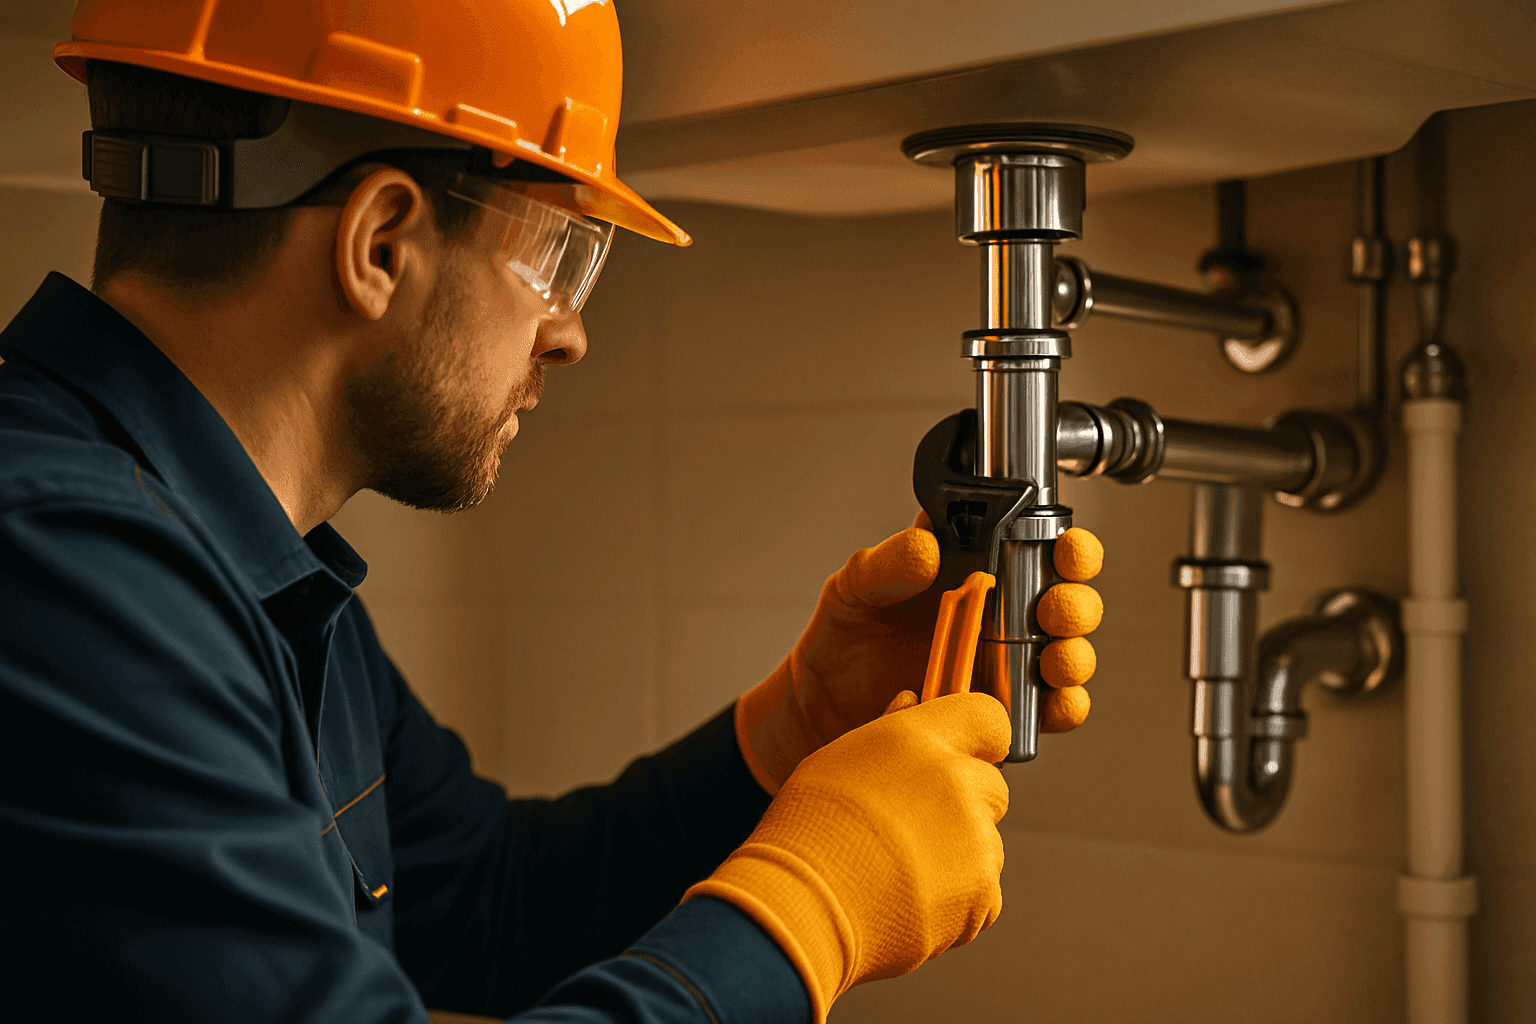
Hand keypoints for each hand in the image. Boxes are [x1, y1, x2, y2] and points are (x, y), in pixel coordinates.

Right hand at [689, 691, 1009, 1021]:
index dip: (980, 740)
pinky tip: (908, 903)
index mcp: (920, 739)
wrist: (802, 907)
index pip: (987, 718)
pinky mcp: (982, 894)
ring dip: (958, 858)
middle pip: (992, 788)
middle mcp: (957, 782)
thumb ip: (889, 732)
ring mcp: (975, 840)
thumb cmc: (807, 832)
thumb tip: (912, 703)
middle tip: (914, 830)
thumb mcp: (837, 760)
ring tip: (899, 875)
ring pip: (986, 845)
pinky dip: (955, 904)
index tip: (962, 758)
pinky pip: (982, 897)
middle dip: (966, 806)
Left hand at [736, 521, 1108, 791]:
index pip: (1038, 547)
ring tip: (1052, 659)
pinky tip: (1050, 703)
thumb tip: (929, 548)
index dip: (1066, 547)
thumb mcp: (853, 588)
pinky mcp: (1000, 713)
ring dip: (1073, 656)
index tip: (1064, 548)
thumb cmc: (842, 639)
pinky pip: (1047, 711)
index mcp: (974, 571)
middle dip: (1074, 604)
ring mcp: (1004, 667)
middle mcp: (1001, 617)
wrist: (819, 710)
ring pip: (1067, 657)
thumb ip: (886, 563)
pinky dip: (1060, 708)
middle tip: (1054, 609)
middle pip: (1067, 602)